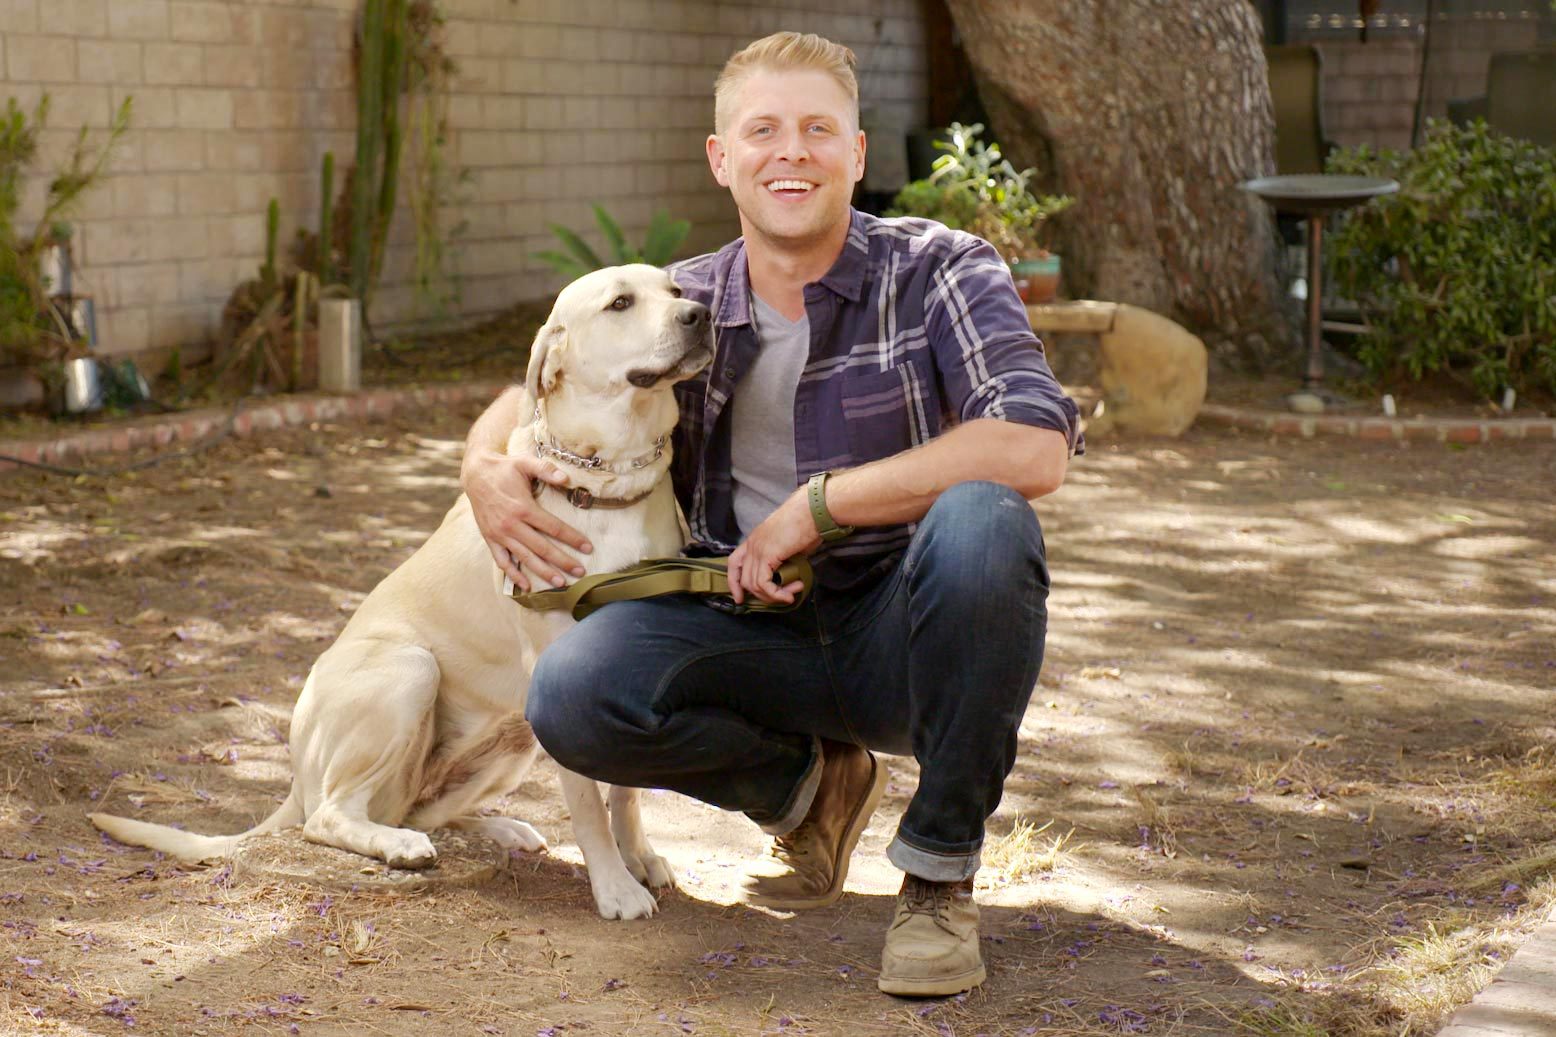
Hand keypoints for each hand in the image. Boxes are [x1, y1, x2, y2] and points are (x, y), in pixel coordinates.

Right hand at [461, 446, 590, 591]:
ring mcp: (500, 534)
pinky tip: (526, 585)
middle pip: (542, 548)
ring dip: (543, 572)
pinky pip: (502, 561)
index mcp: (523, 508)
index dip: (573, 538)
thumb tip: (566, 478)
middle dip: (563, 561)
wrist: (475, 474)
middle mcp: (511, 525)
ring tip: (560, 582)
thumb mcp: (525, 463)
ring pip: (525, 558)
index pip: (554, 528)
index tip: (588, 548)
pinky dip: (513, 575)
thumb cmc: (504, 468)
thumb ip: (546, 469)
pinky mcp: (490, 539)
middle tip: (580, 572)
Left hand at [727, 489, 819, 605]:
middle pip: (743, 579)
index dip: (734, 582)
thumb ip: (785, 559)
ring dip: (772, 596)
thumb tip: (790, 576)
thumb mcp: (790, 544)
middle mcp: (752, 544)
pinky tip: (788, 595)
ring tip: (791, 593)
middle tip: (782, 597)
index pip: (734, 563)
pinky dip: (776, 594)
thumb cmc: (808, 523)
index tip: (740, 598)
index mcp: (755, 539)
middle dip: (761, 595)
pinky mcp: (767, 555)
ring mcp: (758, 549)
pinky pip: (763, 583)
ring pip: (753, 584)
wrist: (812, 511)